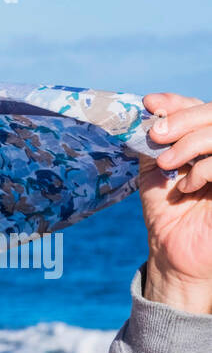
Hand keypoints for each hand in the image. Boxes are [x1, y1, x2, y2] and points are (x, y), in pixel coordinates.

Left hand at [139, 93, 211, 313]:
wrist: (173, 250)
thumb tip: (146, 108)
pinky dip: (204, 169)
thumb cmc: (166, 210)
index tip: (149, 103)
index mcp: (207, 139)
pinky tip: (186, 186)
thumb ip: (153, 140)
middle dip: (183, 119)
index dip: (177, 102)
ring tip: (167, 164)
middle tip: (157, 135)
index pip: (201, 107)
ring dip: (191, 142)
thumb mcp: (154, 169)